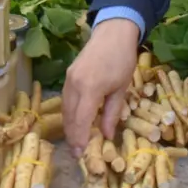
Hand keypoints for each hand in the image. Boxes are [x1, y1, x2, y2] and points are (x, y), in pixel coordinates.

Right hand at [62, 17, 140, 154]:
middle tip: (77, 154)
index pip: (81, 120)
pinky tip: (74, 122)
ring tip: (75, 142)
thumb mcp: (121, 88)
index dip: (80, 138)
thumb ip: (112, 113)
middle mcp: (75, 84)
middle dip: (72, 136)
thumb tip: (108, 136)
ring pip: (65, 108)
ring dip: (69, 126)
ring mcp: (69, 78)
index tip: (81, 154)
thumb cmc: (122, 59)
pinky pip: (66, 99)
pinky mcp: (68, 75)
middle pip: (69, 116)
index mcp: (90, 88)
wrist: (113, 33)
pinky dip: (69, 113)